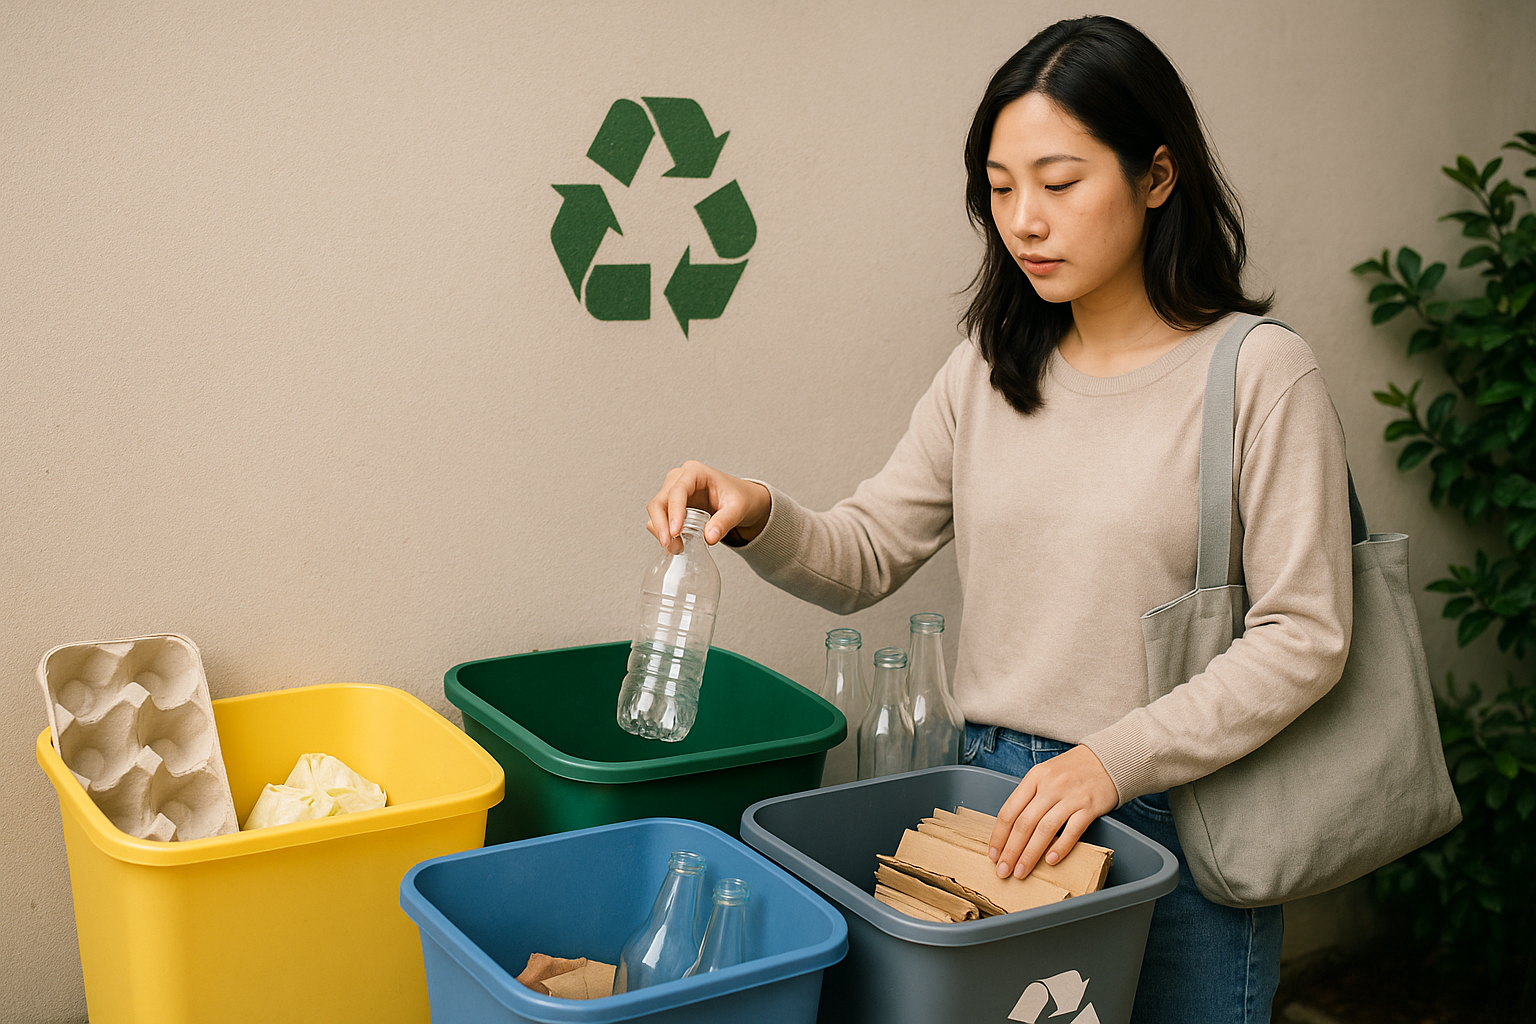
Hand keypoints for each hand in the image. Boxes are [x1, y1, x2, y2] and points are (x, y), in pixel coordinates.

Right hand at [645, 460, 771, 553]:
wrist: (742, 501)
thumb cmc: (739, 497)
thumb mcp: (738, 509)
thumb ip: (724, 522)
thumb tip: (709, 537)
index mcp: (695, 472)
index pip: (677, 491)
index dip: (674, 512)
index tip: (675, 532)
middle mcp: (680, 479)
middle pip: (660, 501)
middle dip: (661, 524)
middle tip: (669, 544)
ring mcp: (673, 492)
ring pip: (656, 511)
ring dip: (661, 530)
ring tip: (677, 547)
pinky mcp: (672, 506)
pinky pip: (660, 519)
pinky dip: (664, 532)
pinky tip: (676, 544)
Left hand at [987, 744, 1118, 878]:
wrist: (1108, 759)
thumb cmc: (1073, 770)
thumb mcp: (1045, 774)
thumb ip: (1029, 796)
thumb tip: (1011, 829)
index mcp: (1034, 777)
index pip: (1009, 810)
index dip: (999, 836)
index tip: (993, 854)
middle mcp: (1050, 786)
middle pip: (1024, 823)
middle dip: (1011, 851)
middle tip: (1003, 870)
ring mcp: (1070, 796)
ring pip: (1045, 830)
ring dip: (1030, 854)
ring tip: (1021, 872)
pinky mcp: (1090, 807)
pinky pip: (1073, 830)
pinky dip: (1061, 846)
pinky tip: (1051, 860)